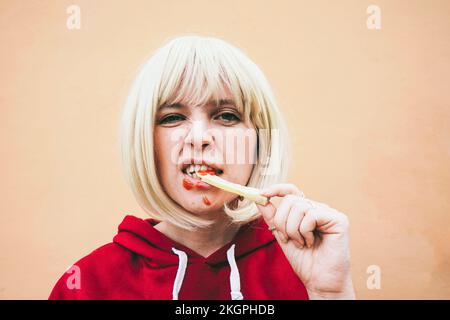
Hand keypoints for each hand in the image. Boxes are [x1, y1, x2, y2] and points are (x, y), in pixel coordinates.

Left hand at [256, 184, 354, 298]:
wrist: (318, 281)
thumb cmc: (304, 261)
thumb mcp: (282, 235)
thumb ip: (272, 217)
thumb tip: (259, 198)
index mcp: (306, 211)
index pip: (291, 190)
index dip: (276, 189)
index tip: (262, 193)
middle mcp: (318, 209)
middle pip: (290, 199)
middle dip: (282, 221)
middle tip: (287, 239)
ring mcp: (329, 213)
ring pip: (299, 207)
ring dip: (293, 230)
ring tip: (301, 243)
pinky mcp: (339, 220)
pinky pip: (311, 215)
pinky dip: (305, 232)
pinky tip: (311, 243)